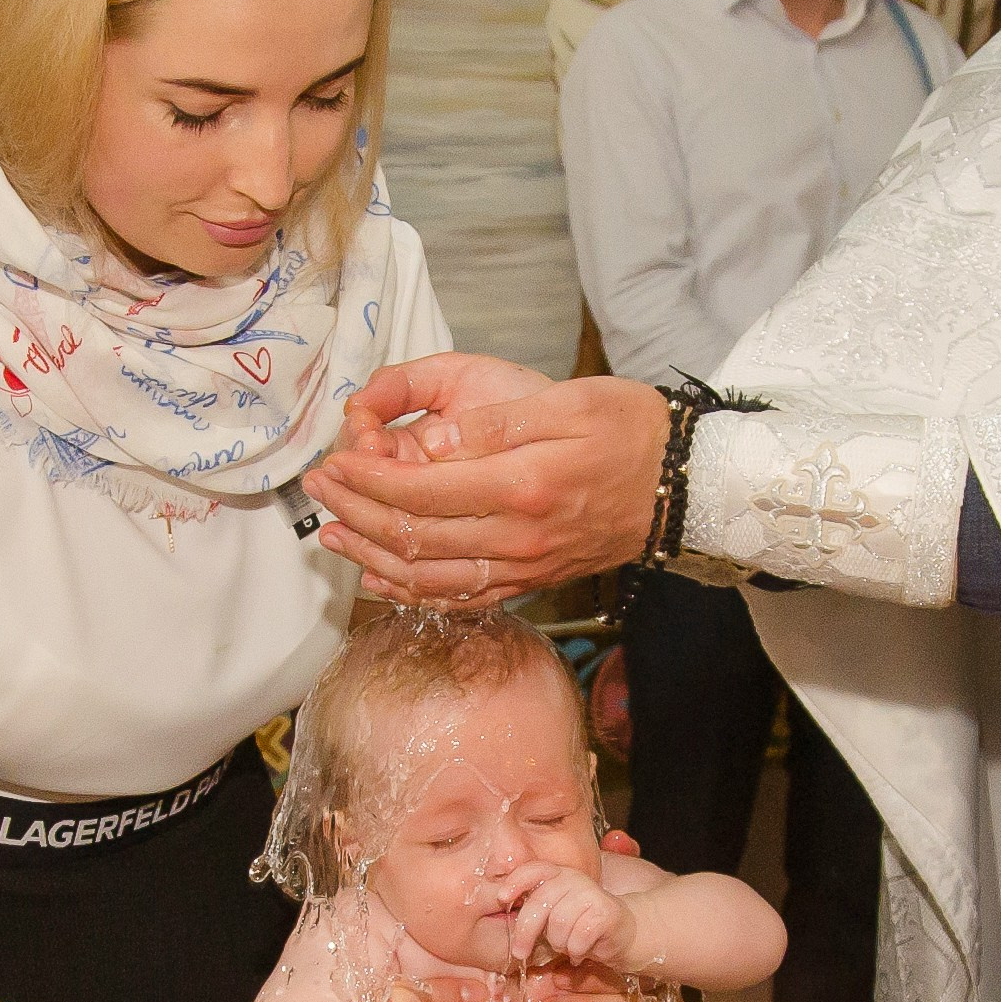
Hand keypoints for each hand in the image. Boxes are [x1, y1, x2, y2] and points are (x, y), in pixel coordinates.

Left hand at [304, 356, 670, 605]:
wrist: (681, 485)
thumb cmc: (627, 430)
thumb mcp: (565, 403)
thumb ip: (491, 426)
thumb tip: (427, 445)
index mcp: (522, 487)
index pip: (421, 492)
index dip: (368, 481)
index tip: (336, 462)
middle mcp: (519, 538)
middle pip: (415, 539)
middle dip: (356, 515)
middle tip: (319, 491)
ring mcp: (524, 567)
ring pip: (429, 579)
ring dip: (373, 559)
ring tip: (333, 535)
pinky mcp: (530, 581)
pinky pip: (459, 598)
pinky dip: (412, 592)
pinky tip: (381, 577)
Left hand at [498, 862, 638, 969]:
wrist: (624, 932)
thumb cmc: (580, 925)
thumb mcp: (554, 913)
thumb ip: (535, 908)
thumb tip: (504, 911)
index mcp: (558, 874)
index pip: (533, 870)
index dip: (515, 882)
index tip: (502, 898)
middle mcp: (574, 879)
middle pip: (540, 904)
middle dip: (525, 932)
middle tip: (519, 952)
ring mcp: (591, 894)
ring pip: (558, 925)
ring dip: (559, 944)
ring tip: (566, 947)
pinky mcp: (606, 912)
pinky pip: (578, 938)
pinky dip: (576, 951)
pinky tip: (581, 952)